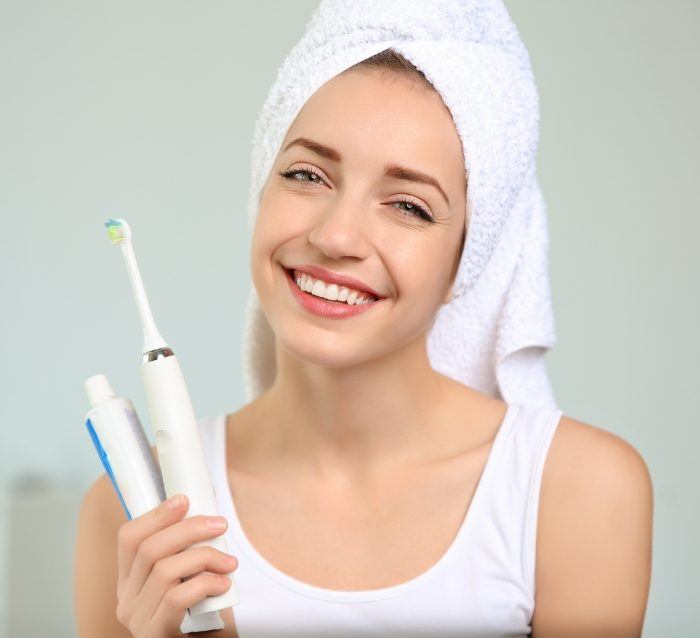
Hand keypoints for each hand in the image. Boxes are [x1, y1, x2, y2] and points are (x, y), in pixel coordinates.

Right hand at [115, 493, 237, 636]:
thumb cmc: (194, 615)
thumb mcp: (183, 580)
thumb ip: (185, 554)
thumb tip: (207, 514)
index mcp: (129, 580)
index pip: (128, 537)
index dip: (156, 514)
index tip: (184, 499)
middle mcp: (126, 599)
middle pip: (150, 549)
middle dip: (189, 530)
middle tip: (220, 525)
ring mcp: (138, 619)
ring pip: (165, 571)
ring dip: (204, 558)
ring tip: (229, 563)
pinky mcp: (155, 635)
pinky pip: (177, 599)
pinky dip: (204, 584)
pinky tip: (223, 584)